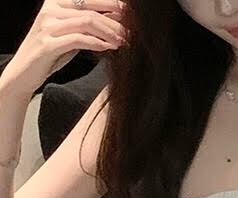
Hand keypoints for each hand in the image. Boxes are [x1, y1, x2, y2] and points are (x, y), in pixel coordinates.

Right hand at [3, 0, 127, 95]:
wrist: (25, 71)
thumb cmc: (52, 53)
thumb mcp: (72, 35)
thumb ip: (89, 26)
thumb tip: (117, 21)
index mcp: (56, 2)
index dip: (113, 5)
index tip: (131, 17)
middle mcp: (51, 9)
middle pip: (91, 10)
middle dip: (115, 22)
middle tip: (132, 34)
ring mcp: (48, 25)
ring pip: (87, 22)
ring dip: (109, 33)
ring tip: (123, 42)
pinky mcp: (48, 43)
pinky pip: (78, 39)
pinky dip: (97, 43)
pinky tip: (109, 48)